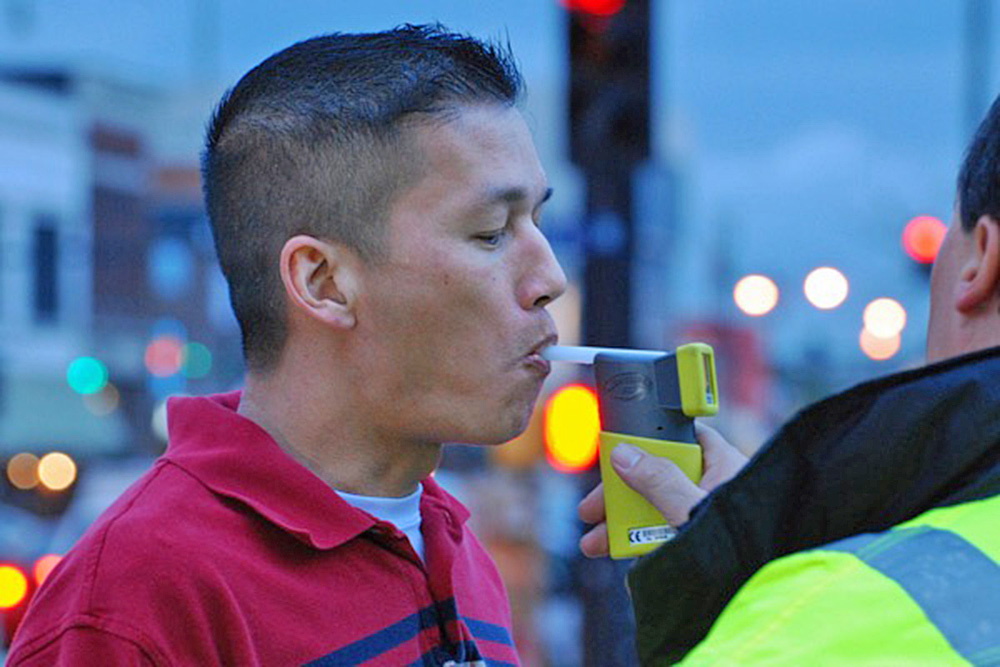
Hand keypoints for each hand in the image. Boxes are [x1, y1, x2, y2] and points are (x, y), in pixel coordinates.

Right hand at [578, 423, 747, 557]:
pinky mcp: (703, 544)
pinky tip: (629, 564)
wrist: (758, 590)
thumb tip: (624, 455)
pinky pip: (669, 539)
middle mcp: (715, 487)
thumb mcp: (692, 509)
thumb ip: (659, 480)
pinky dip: (647, 549)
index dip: (645, 444)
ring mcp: (708, 518)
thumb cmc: (744, 543)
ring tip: (596, 545)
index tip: (614, 456)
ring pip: (659, 512)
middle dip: (621, 498)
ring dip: (624, 528)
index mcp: (723, 465)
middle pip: (658, 479)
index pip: (680, 439)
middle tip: (592, 512)